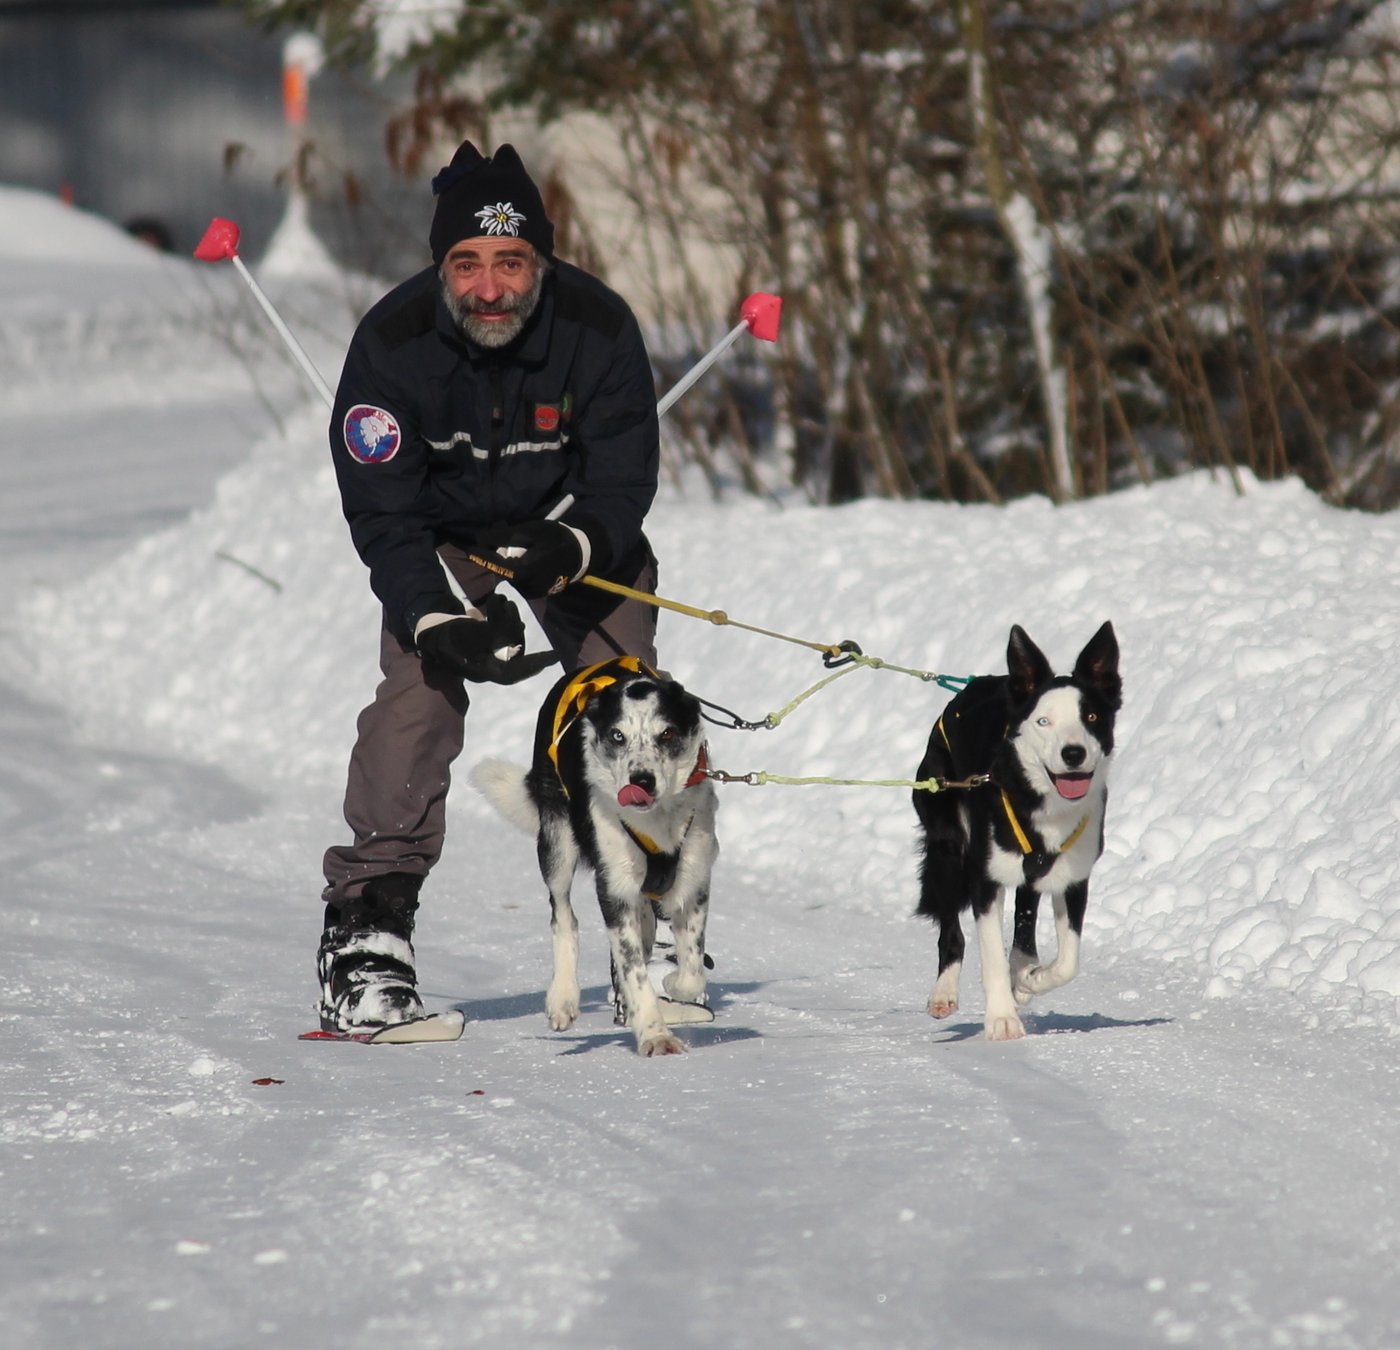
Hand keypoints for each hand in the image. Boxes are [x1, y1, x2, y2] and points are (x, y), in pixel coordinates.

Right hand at [416, 595, 556, 684]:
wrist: (422, 626)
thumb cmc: (443, 631)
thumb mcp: (469, 631)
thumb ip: (494, 633)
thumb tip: (515, 630)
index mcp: (483, 671)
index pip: (515, 671)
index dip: (535, 664)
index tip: (554, 655)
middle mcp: (485, 668)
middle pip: (512, 653)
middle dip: (514, 628)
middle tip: (509, 605)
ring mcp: (482, 657)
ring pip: (506, 641)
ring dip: (508, 620)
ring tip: (501, 601)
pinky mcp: (479, 645)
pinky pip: (497, 635)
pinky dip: (498, 620)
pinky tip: (493, 604)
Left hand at [476, 520, 585, 597]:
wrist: (580, 553)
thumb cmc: (557, 538)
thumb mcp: (532, 530)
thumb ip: (506, 535)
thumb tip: (479, 538)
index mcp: (530, 572)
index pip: (500, 567)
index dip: (484, 559)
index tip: (469, 550)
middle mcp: (529, 586)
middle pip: (502, 573)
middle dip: (494, 557)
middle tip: (491, 540)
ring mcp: (532, 592)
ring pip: (508, 578)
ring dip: (503, 563)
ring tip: (508, 546)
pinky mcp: (534, 593)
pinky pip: (516, 581)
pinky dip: (512, 569)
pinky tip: (518, 558)